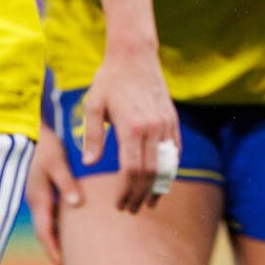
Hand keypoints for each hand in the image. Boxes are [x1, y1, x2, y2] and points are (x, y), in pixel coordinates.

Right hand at [25, 124, 83, 264]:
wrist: (27, 126)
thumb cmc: (43, 142)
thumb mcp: (55, 161)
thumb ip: (65, 183)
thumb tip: (75, 205)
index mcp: (38, 198)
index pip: (45, 233)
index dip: (53, 251)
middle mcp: (35, 199)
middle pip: (45, 231)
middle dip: (55, 249)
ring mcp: (36, 192)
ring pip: (46, 221)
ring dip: (56, 236)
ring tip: (71, 249)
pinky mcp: (39, 185)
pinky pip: (48, 209)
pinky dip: (57, 220)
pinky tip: (69, 221)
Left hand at [83, 45, 178, 212]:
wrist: (135, 55)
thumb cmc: (110, 80)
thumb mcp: (93, 105)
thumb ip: (93, 136)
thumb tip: (89, 163)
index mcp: (132, 127)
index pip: (132, 170)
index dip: (126, 191)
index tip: (119, 204)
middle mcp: (152, 128)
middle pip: (150, 173)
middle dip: (140, 195)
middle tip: (131, 209)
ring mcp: (166, 124)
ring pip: (167, 164)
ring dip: (158, 187)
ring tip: (149, 202)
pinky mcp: (172, 119)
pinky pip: (175, 150)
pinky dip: (170, 169)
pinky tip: (162, 180)